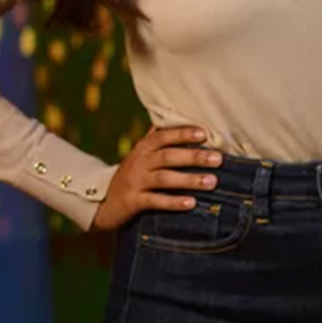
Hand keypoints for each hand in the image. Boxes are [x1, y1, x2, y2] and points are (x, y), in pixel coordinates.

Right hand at [89, 125, 222, 230]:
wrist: (103, 202)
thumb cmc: (133, 175)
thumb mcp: (142, 155)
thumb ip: (160, 140)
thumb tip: (185, 120)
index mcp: (143, 148)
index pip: (163, 136)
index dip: (183, 134)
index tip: (204, 134)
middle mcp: (139, 162)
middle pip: (168, 156)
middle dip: (194, 157)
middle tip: (218, 159)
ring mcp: (135, 182)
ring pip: (164, 178)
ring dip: (189, 180)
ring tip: (212, 182)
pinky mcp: (133, 201)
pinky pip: (155, 201)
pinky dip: (173, 202)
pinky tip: (191, 202)